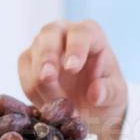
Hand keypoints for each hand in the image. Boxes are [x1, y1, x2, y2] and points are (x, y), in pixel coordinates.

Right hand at [18, 19, 125, 139]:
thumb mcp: (116, 95)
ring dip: (39, 82)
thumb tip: (96, 94)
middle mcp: (64, 33)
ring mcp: (43, 45)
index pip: (81, 33)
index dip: (75, 48)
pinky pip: (24, 73)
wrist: (91, 106)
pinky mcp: (29, 61)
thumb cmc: (105, 91)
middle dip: (47, 57)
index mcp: (91, 34)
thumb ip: (109, 92)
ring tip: (55, 106)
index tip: (72, 68)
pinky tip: (46, 105)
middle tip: (47, 78)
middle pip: (49, 34)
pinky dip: (32, 91)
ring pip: (32, 55)